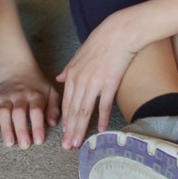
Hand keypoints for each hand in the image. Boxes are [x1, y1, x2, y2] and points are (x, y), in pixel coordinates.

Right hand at [0, 71, 60, 148]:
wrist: (18, 69)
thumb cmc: (37, 85)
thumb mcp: (51, 92)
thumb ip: (53, 108)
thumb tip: (52, 124)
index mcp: (35, 95)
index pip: (36, 110)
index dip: (37, 126)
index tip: (39, 141)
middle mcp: (20, 96)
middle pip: (18, 113)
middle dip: (21, 129)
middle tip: (24, 145)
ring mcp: (6, 98)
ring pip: (4, 113)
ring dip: (5, 128)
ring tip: (9, 143)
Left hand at [56, 18, 137, 148]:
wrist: (118, 32)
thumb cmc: (100, 41)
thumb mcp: (79, 54)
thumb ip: (68, 69)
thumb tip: (58, 78)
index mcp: (72, 75)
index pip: (66, 102)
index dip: (65, 120)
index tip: (63, 133)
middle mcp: (80, 80)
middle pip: (73, 110)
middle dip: (70, 130)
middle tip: (67, 146)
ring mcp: (94, 82)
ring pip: (85, 111)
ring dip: (81, 128)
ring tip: (78, 142)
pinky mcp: (109, 83)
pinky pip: (104, 105)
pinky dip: (103, 118)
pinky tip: (102, 130)